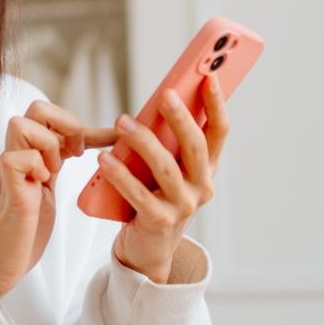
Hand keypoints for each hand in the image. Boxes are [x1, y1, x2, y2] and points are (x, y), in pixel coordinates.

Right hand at [0, 100, 119, 299]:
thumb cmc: (23, 233)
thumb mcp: (47, 193)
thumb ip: (55, 170)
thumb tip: (83, 156)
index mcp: (31, 157)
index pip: (55, 121)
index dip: (89, 126)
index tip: (115, 137)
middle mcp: (18, 157)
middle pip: (36, 108)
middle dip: (64, 122)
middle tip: (77, 152)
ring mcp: (9, 171)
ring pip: (20, 124)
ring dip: (47, 143)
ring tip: (55, 170)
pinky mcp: (7, 189)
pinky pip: (14, 158)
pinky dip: (33, 165)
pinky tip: (42, 184)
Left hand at [102, 73, 229, 283]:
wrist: (147, 248)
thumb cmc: (154, 196)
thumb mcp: (167, 168)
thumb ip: (168, 142)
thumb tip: (159, 102)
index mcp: (206, 169)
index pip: (219, 132)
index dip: (217, 105)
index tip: (210, 76)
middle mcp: (201, 187)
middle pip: (195, 147)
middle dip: (182, 119)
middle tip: (166, 95)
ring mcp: (183, 206)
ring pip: (165, 168)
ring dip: (143, 142)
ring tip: (122, 122)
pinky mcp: (159, 222)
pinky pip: (139, 195)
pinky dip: (120, 175)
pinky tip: (104, 160)